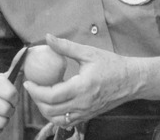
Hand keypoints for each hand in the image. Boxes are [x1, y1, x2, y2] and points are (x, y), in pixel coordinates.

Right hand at [0, 68, 18, 135]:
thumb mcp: (1, 78)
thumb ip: (15, 68)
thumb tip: (25, 51)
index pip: (10, 93)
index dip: (14, 99)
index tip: (11, 98)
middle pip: (5, 110)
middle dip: (10, 111)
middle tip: (6, 108)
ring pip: (0, 122)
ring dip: (3, 121)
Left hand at [23, 34, 137, 127]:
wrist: (131, 80)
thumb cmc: (112, 65)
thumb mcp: (89, 52)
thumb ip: (66, 46)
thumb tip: (48, 38)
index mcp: (82, 87)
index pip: (52, 95)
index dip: (36, 91)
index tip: (27, 82)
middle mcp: (83, 104)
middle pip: (51, 110)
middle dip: (36, 100)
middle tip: (31, 87)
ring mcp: (86, 112)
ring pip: (57, 119)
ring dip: (44, 110)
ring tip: (40, 96)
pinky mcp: (88, 116)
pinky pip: (67, 122)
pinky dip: (55, 117)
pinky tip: (52, 104)